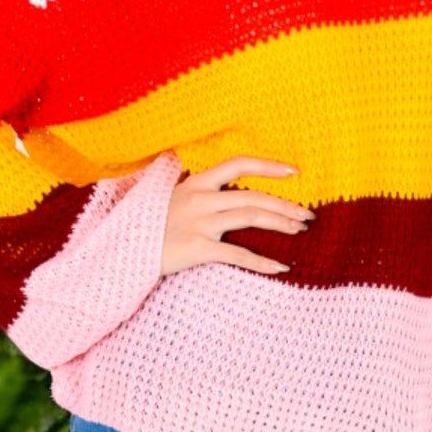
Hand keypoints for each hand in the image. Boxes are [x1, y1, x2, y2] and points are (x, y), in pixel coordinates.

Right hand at [161, 155, 312, 276]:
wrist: (124, 250)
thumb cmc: (151, 226)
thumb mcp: (171, 197)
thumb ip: (198, 191)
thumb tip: (225, 188)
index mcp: (197, 183)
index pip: (238, 164)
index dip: (268, 166)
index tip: (294, 172)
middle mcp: (200, 198)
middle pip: (253, 196)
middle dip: (285, 205)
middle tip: (307, 214)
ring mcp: (199, 223)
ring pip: (250, 217)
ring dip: (280, 223)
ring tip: (299, 230)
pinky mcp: (198, 248)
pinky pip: (237, 254)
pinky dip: (261, 262)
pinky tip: (280, 267)